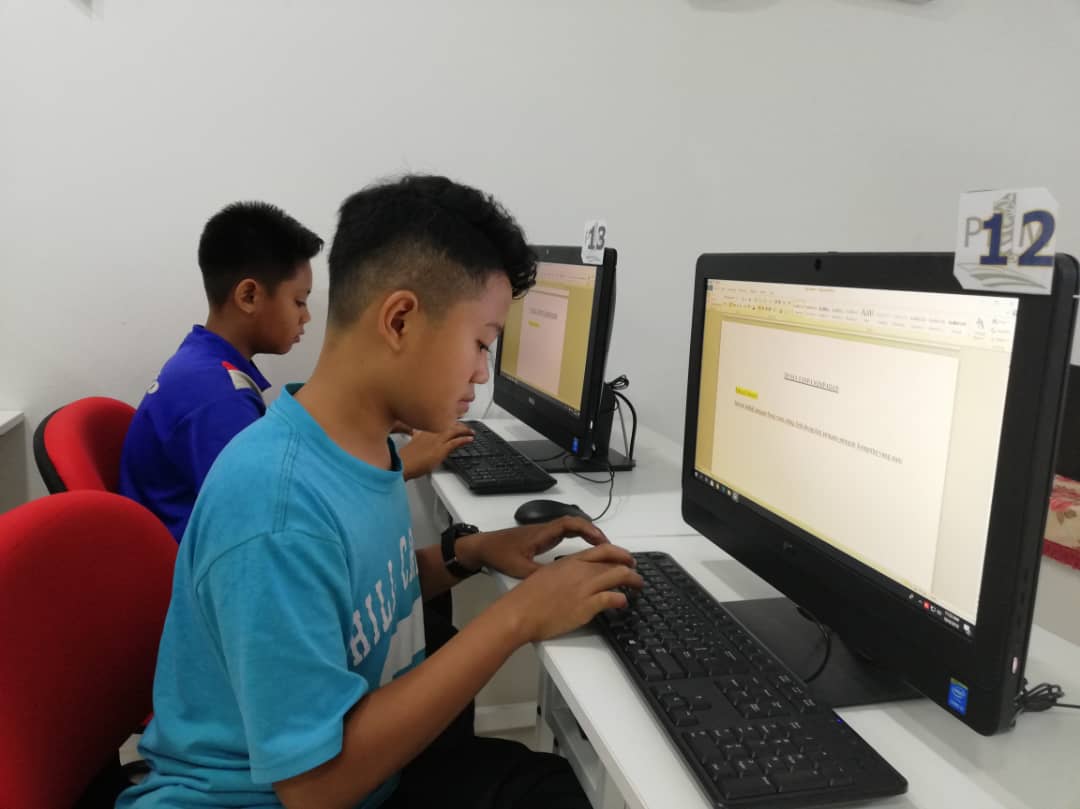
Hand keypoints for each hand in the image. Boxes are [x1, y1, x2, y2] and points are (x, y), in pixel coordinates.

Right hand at [398, 423, 473, 479]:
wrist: (403, 464)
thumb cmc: (405, 458)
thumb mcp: (411, 443)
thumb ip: (416, 437)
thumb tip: (417, 435)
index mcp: (423, 429)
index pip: (439, 421)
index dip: (447, 420)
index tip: (452, 421)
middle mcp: (431, 432)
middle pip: (448, 423)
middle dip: (458, 424)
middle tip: (465, 427)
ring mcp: (437, 440)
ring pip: (454, 430)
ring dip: (464, 430)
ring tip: (471, 432)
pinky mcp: (441, 449)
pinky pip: (456, 442)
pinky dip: (464, 439)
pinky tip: (470, 439)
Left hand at [456, 516, 608, 578]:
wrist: (482, 547)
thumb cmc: (500, 554)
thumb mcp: (521, 568)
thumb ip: (542, 573)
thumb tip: (564, 579)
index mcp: (542, 533)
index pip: (570, 524)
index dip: (588, 530)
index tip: (602, 541)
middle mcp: (545, 530)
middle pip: (575, 524)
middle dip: (594, 533)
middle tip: (611, 548)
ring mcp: (543, 534)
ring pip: (571, 528)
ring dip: (587, 535)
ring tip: (604, 551)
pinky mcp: (540, 539)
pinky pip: (565, 534)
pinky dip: (578, 539)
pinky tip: (583, 553)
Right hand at [496, 544, 642, 642]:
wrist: (520, 612)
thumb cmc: (528, 596)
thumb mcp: (547, 575)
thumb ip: (564, 572)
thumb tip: (574, 577)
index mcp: (570, 561)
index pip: (603, 550)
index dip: (619, 553)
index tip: (626, 558)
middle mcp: (581, 571)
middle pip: (614, 562)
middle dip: (630, 567)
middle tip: (636, 573)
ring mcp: (585, 588)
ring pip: (618, 576)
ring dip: (633, 581)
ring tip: (637, 587)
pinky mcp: (587, 606)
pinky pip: (612, 598)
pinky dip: (621, 599)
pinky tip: (623, 603)